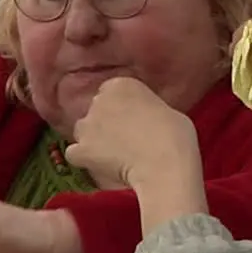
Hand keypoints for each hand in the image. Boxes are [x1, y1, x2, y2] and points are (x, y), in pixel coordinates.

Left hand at [65, 78, 207, 231]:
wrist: (164, 163)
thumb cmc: (176, 135)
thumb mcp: (167, 110)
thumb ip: (148, 109)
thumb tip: (146, 121)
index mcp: (121, 84)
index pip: (112, 92)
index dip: (121, 109)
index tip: (132, 122)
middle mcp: (98, 100)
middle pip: (96, 111)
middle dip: (105, 123)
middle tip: (123, 141)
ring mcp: (87, 125)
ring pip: (83, 131)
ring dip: (92, 140)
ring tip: (110, 157)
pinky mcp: (80, 149)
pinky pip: (75, 154)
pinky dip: (84, 160)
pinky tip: (99, 167)